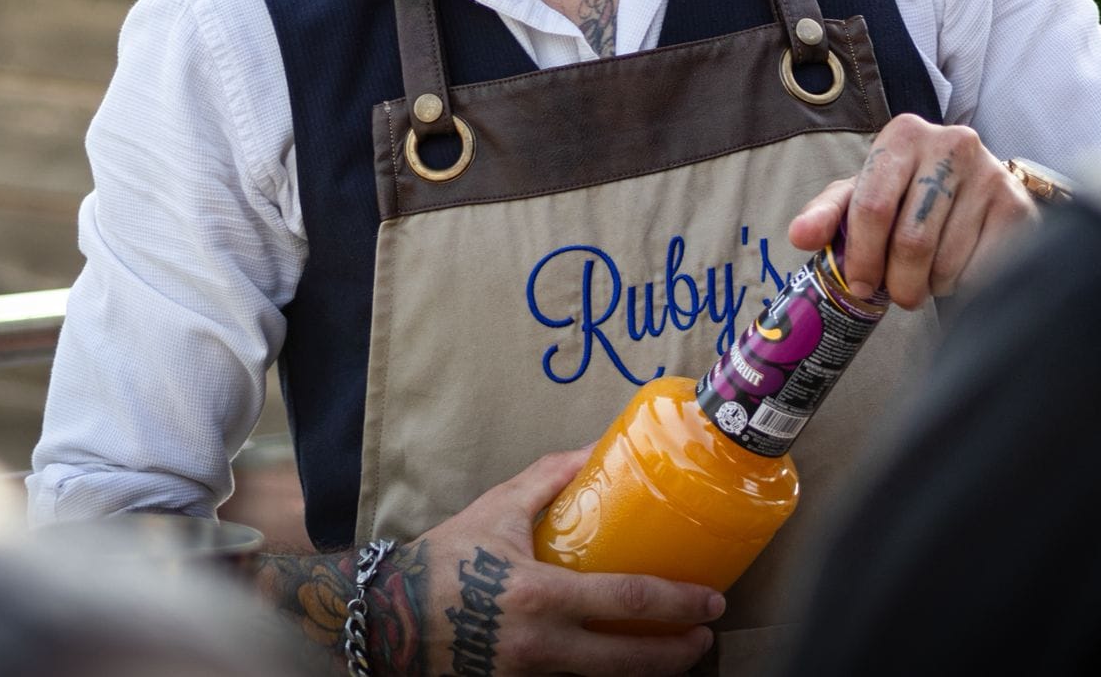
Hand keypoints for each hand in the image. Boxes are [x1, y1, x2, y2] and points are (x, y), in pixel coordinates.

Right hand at [409, 447, 720, 675]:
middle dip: (678, 655)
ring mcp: (530, 675)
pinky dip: (600, 674)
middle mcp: (542, 645)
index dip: (680, 604)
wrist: (389, 617)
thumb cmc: (444, 560)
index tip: (712, 602)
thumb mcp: (497, 509)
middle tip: (705, 637)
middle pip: (631, 662)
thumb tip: (595, 447)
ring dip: (646, 669)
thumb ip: (550, 478)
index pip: (630, 602)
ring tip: (672, 653)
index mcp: (542, 596)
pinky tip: (616, 659)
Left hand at [786, 114, 1038, 308]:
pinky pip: (982, 270)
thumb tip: (799, 236)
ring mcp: (990, 174)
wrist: (973, 189)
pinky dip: (963, 285)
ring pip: (947, 261)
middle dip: (897, 282)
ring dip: (931, 285)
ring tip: (928, 275)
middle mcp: (951, 144)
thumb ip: (827, 214)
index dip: (861, 256)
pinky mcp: (1018, 207)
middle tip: (897, 294)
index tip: (859, 285)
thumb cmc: (905, 194)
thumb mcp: (861, 195)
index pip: (872, 207)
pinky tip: (958, 270)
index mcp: (903, 135)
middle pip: (911, 241)